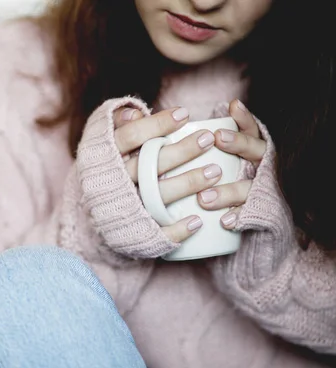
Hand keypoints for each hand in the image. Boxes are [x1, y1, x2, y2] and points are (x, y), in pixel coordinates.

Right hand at [113, 106, 222, 242]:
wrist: (89, 214)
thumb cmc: (106, 168)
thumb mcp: (102, 143)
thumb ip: (116, 123)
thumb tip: (136, 112)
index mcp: (104, 157)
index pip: (130, 137)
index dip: (156, 125)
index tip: (185, 114)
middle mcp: (113, 182)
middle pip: (147, 165)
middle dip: (181, 151)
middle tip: (208, 139)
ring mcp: (123, 207)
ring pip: (156, 195)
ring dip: (187, 184)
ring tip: (216, 172)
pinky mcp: (132, 232)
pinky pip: (156, 232)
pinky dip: (176, 229)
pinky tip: (198, 221)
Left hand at [197, 99, 266, 228]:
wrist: (255, 216)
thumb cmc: (225, 179)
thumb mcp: (217, 159)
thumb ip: (195, 142)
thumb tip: (144, 117)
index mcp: (252, 150)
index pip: (251, 129)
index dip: (244, 118)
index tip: (232, 107)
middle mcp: (261, 166)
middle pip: (255, 151)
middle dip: (238, 143)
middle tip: (217, 137)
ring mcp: (262, 189)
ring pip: (248, 187)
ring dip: (228, 191)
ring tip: (204, 197)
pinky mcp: (260, 212)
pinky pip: (251, 215)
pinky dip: (238, 217)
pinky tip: (225, 221)